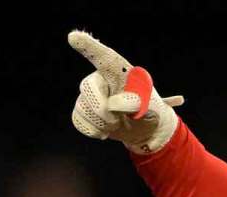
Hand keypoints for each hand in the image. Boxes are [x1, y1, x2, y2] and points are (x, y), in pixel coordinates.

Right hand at [68, 30, 183, 153]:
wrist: (143, 130)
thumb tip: (114, 103)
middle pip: (88, 86)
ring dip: (102, 123)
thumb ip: (137, 105)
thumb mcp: (152, 110)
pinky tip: (105, 130)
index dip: (89, 47)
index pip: (105, 58)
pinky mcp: (83, 109)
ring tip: (117, 123)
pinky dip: (93, 130)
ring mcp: (90, 94)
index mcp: (120, 73)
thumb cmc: (149, 114)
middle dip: (101, 108)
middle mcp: (102, 79)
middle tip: (117, 120)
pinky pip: (78, 120)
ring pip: (83, 107)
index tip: (74, 37)